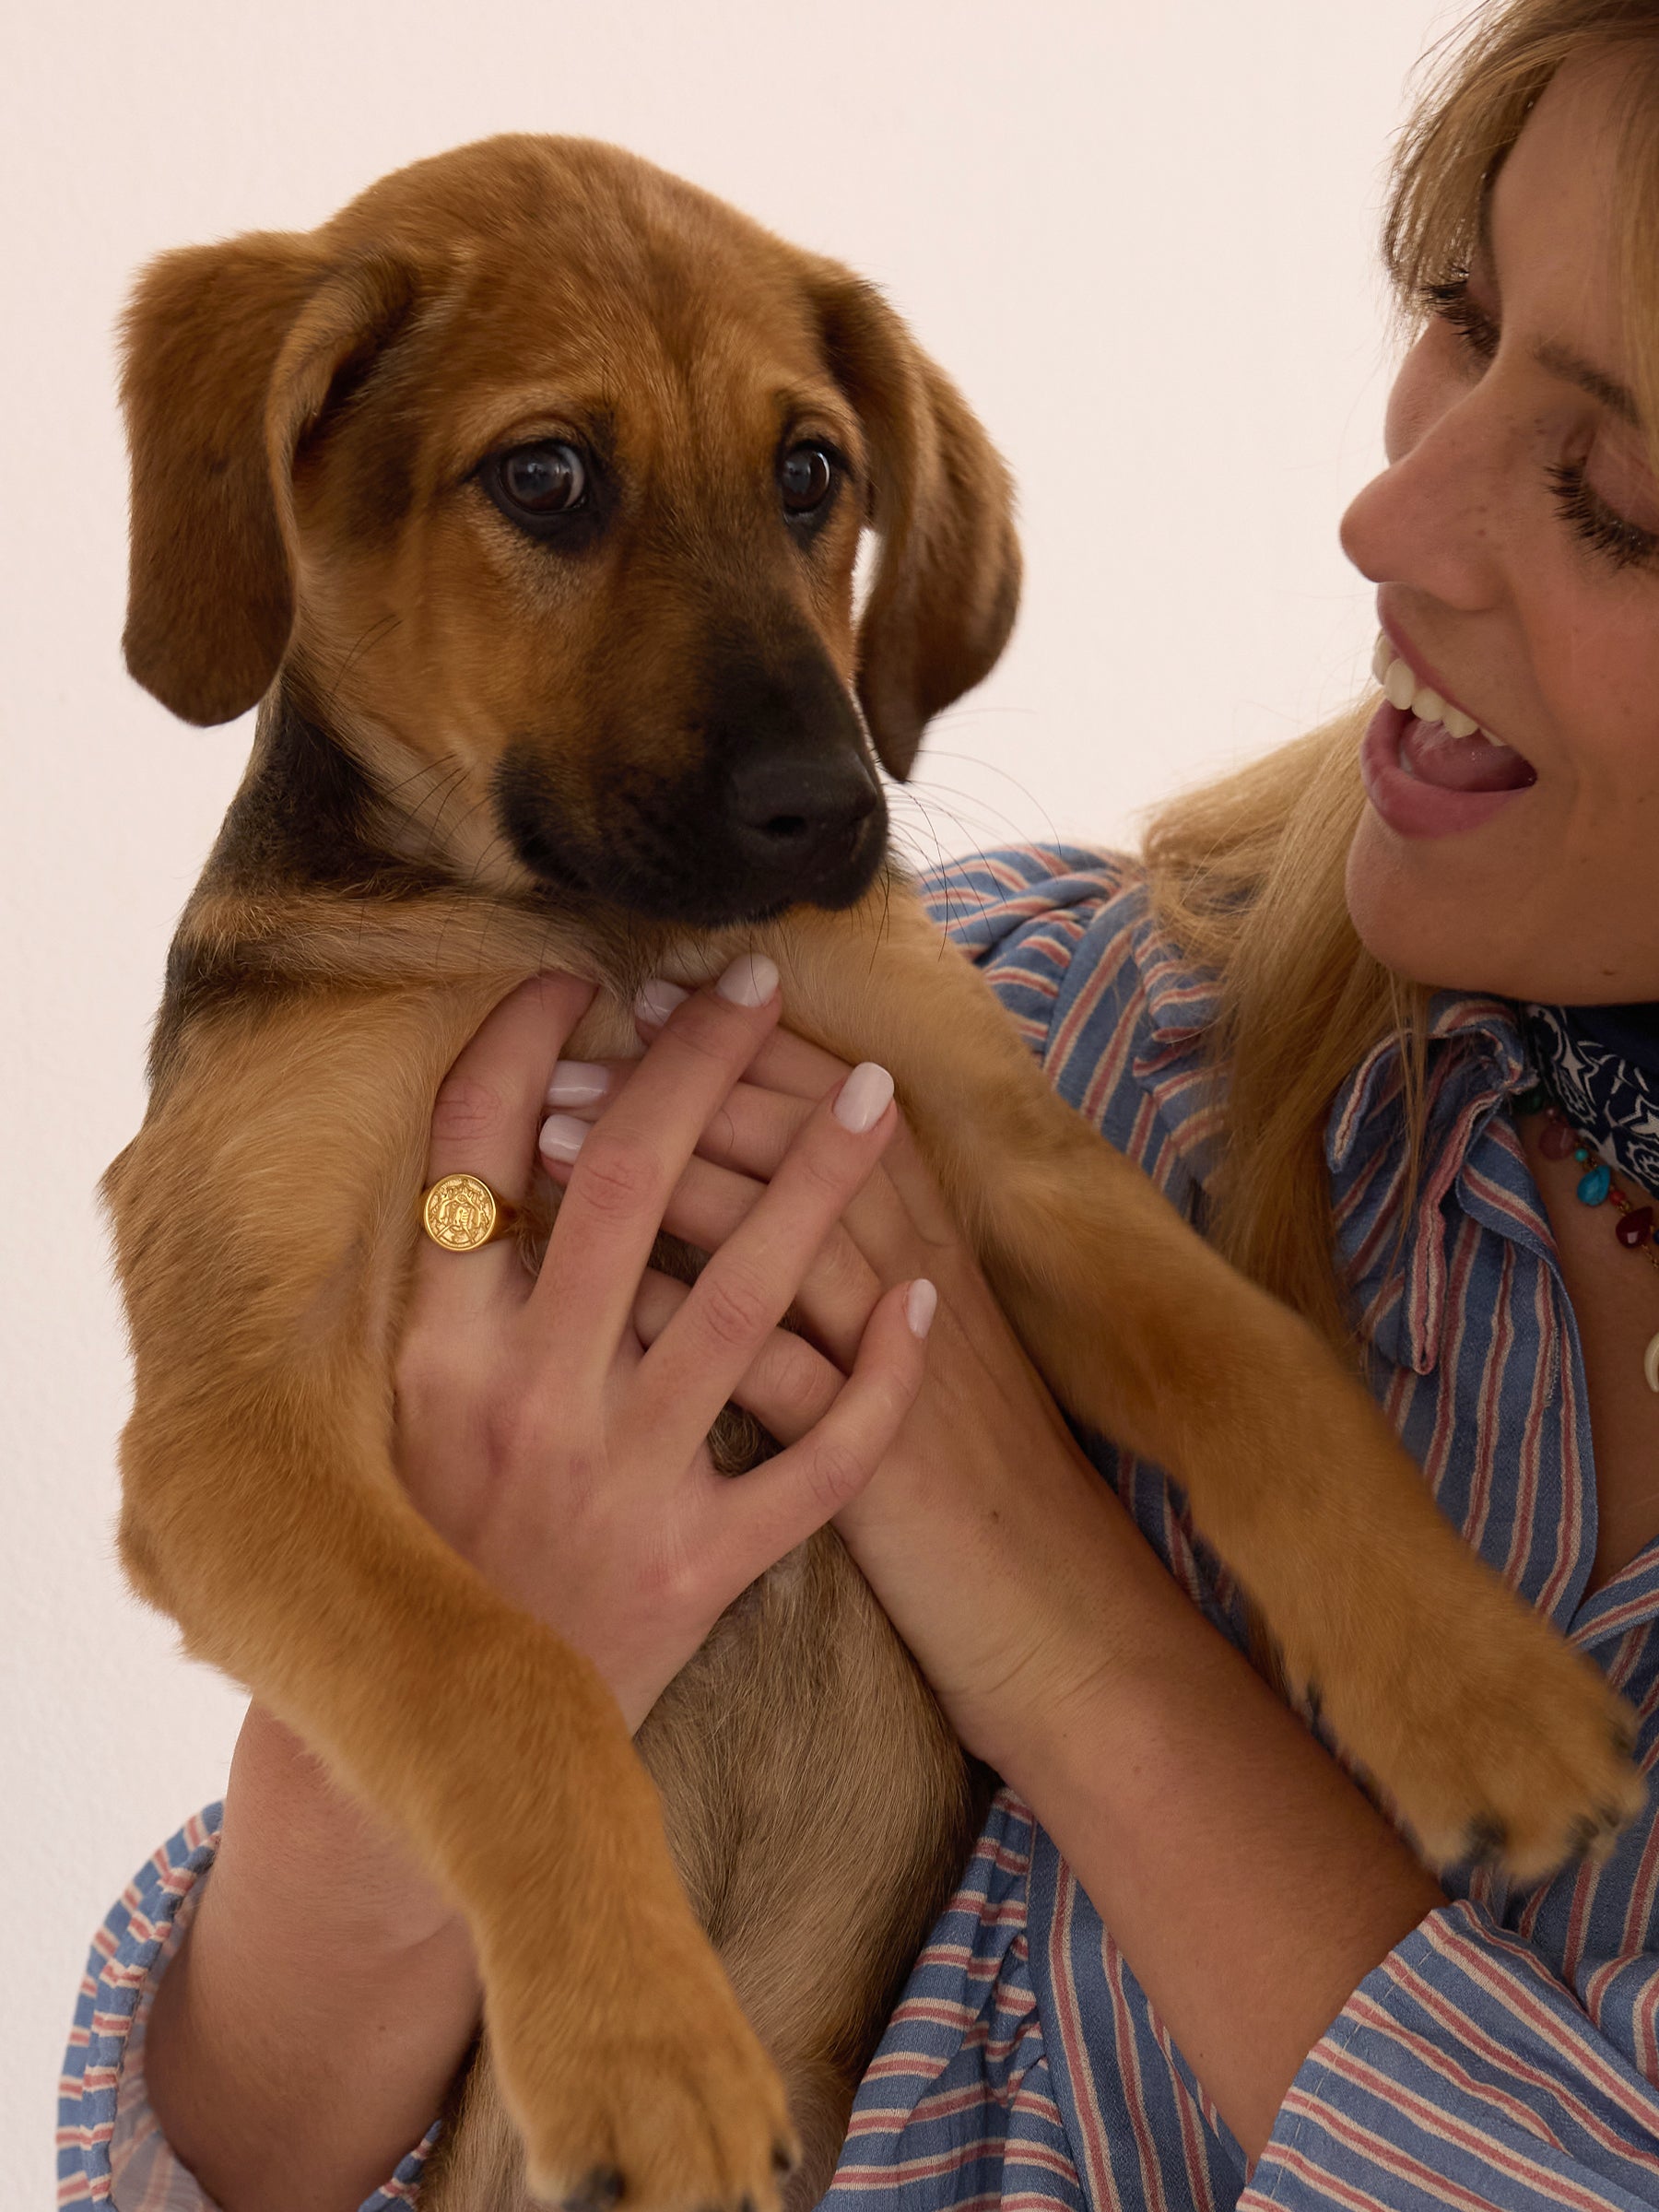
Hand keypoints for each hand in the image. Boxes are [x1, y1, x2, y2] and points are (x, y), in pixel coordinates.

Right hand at [394, 961, 934, 1735]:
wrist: (429, 1762)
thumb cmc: (417, 1559)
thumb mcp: (389, 1422)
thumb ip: (444, 1301)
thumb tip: (504, 1143)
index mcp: (427, 1356)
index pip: (470, 1157)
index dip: (526, 1048)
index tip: (587, 979)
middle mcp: (519, 1402)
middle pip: (624, 1184)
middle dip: (698, 1065)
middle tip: (760, 980)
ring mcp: (615, 1486)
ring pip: (743, 1295)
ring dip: (818, 1178)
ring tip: (874, 1091)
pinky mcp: (694, 1571)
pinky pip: (816, 1462)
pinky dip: (880, 1380)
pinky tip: (926, 1301)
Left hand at [539, 1016, 1132, 1773]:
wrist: (1058, 1610)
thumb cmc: (974, 1468)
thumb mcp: (921, 1338)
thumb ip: (851, 1246)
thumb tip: (740, 1164)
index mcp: (927, 1236)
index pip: (829, 1094)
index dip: (734, 1040)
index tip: (642, 997)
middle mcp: (917, 1277)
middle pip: (794, 1139)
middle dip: (671, 1085)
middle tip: (568, 1057)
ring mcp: (900, 1372)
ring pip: (782, 1239)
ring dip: (661, 1179)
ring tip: (552, 1135)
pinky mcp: (881, 1472)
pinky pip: (780, 1380)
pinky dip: (692, 1324)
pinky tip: (601, 1288)